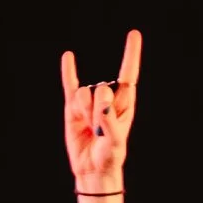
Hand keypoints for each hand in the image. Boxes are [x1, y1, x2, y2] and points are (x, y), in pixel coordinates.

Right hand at [60, 29, 141, 191]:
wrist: (92, 168)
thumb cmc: (109, 155)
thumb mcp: (115, 141)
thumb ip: (109, 120)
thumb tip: (102, 99)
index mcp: (124, 103)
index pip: (128, 75)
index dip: (130, 55)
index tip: (133, 34)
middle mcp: (107, 98)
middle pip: (101, 89)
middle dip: (98, 109)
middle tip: (99, 128)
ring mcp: (90, 102)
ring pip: (84, 93)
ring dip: (84, 111)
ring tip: (88, 127)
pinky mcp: (73, 108)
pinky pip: (70, 86)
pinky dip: (68, 72)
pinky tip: (68, 57)